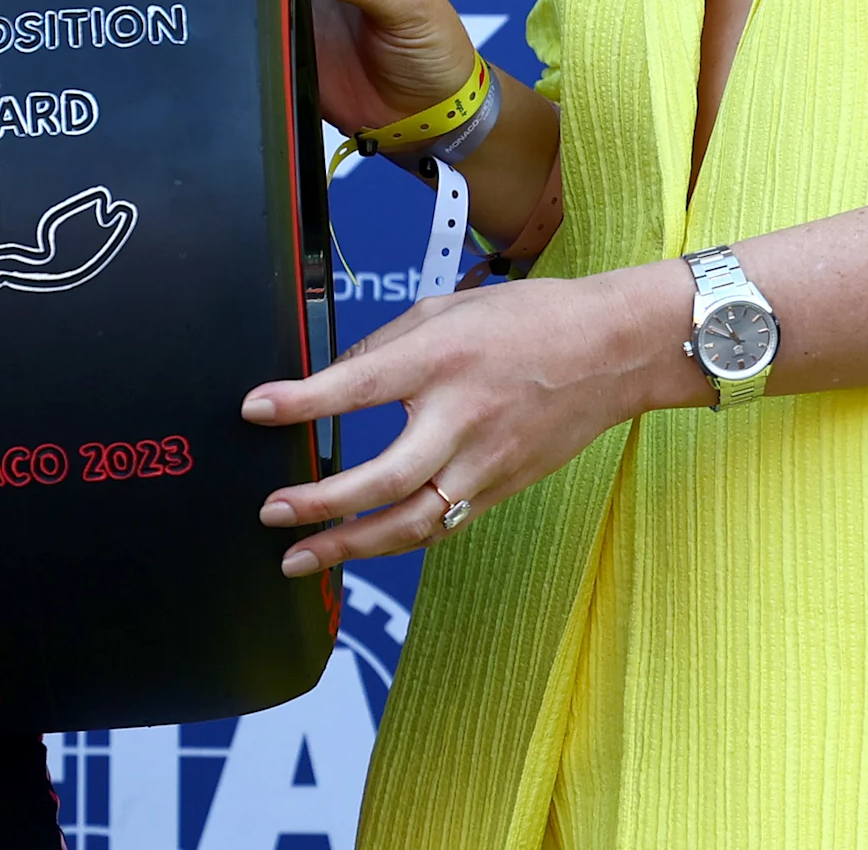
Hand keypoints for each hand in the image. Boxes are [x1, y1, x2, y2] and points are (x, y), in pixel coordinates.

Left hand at [239, 260, 696, 571]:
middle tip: (272, 511)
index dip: (301, 402)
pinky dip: (395, 540)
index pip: (357, 385)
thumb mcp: (445, 309)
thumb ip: (383, 346)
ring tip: (300, 557)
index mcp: (442, 358)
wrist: (612, 351)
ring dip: (349, 547)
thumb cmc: (528, 321)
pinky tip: (359, 549)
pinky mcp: (499, 488)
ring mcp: (484, 462)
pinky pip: (439, 525)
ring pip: (411, 523)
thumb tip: (330, 381)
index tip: (255, 410)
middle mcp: (462, 416)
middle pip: (382, 477)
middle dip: (319, 502)